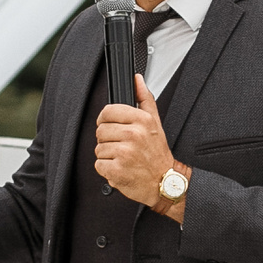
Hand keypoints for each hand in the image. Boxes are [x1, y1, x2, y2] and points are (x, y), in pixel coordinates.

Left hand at [95, 77, 188, 220]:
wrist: (163, 182)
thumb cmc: (158, 154)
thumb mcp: (155, 122)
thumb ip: (145, 99)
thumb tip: (137, 80)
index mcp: (142, 121)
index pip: (108, 111)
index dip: (105, 119)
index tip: (111, 126)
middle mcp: (133, 135)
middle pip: (101, 130)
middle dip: (108, 139)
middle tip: (121, 145)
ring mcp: (124, 153)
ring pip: (99, 148)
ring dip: (107, 155)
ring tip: (123, 158)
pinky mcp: (117, 170)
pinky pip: (99, 164)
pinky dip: (106, 169)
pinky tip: (120, 167)